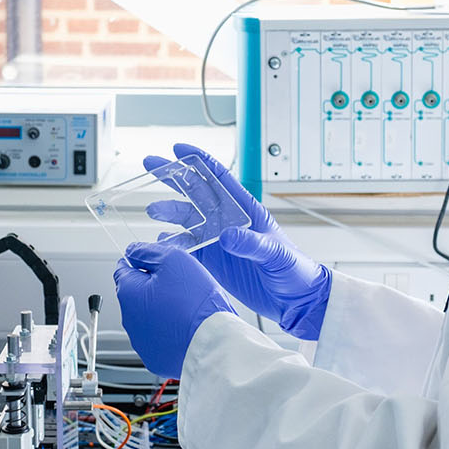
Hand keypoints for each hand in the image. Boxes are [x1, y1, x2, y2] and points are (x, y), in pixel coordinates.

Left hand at [112, 241, 236, 378]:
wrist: (213, 344)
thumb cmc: (195, 303)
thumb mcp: (173, 259)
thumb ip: (148, 251)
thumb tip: (133, 250)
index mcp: (128, 293)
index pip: (124, 269)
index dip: (143, 262)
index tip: (159, 264)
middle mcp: (129, 319)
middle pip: (137, 294)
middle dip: (154, 287)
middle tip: (180, 286)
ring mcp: (141, 341)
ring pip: (148, 316)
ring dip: (162, 309)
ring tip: (187, 308)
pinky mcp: (155, 358)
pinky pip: (159, 337)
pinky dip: (169, 330)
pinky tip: (186, 326)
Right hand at [143, 143, 331, 339]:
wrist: (297, 300)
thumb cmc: (296, 271)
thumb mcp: (277, 255)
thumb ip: (252, 244)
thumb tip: (227, 236)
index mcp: (246, 211)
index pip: (219, 178)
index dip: (199, 161)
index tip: (179, 148)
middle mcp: (229, 221)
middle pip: (196, 192)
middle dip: (173, 177)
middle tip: (151, 164)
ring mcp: (219, 240)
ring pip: (187, 219)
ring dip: (170, 212)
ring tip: (154, 211)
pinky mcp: (213, 260)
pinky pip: (187, 247)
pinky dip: (172, 244)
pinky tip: (161, 242)